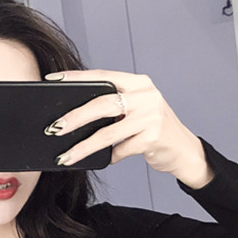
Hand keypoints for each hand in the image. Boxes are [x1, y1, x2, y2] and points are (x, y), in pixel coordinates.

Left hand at [44, 69, 214, 188]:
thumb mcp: (137, 110)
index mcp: (138, 83)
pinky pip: (121, 149)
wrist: (184, 151)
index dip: (76, 78)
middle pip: (102, 103)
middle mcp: (146, 95)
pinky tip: (106, 160)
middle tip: (55, 128)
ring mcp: (151, 116)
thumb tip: (75, 115)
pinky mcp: (153, 137)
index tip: (52, 81)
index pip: (102, 77)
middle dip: (75, 117)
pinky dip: (111, 157)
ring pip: (108, 132)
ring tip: (66, 156)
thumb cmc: (155, 130)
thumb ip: (115, 106)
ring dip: (84, 146)